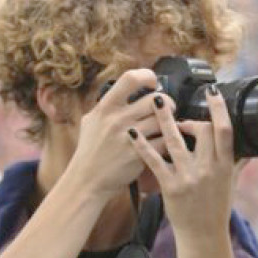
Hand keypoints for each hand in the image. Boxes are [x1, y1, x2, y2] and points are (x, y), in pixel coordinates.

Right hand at [66, 69, 165, 199]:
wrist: (87, 181)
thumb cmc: (90, 151)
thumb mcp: (90, 122)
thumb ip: (106, 105)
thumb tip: (124, 90)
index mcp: (105, 107)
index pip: (131, 78)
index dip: (147, 76)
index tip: (153, 83)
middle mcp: (116, 119)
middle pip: (156, 100)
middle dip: (168, 103)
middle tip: (167, 109)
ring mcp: (128, 137)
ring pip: (162, 121)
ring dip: (169, 123)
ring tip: (168, 126)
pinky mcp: (139, 155)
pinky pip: (164, 142)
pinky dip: (168, 142)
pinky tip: (166, 143)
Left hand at [128, 85, 236, 237]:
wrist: (203, 235)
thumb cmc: (217, 209)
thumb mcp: (232, 184)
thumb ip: (238, 163)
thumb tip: (251, 148)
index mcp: (225, 166)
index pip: (225, 131)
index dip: (218, 109)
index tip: (211, 92)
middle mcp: (209, 169)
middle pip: (202, 131)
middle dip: (190, 118)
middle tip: (180, 115)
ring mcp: (189, 177)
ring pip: (174, 141)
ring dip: (164, 118)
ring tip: (156, 101)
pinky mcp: (170, 186)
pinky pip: (155, 161)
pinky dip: (143, 145)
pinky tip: (133, 133)